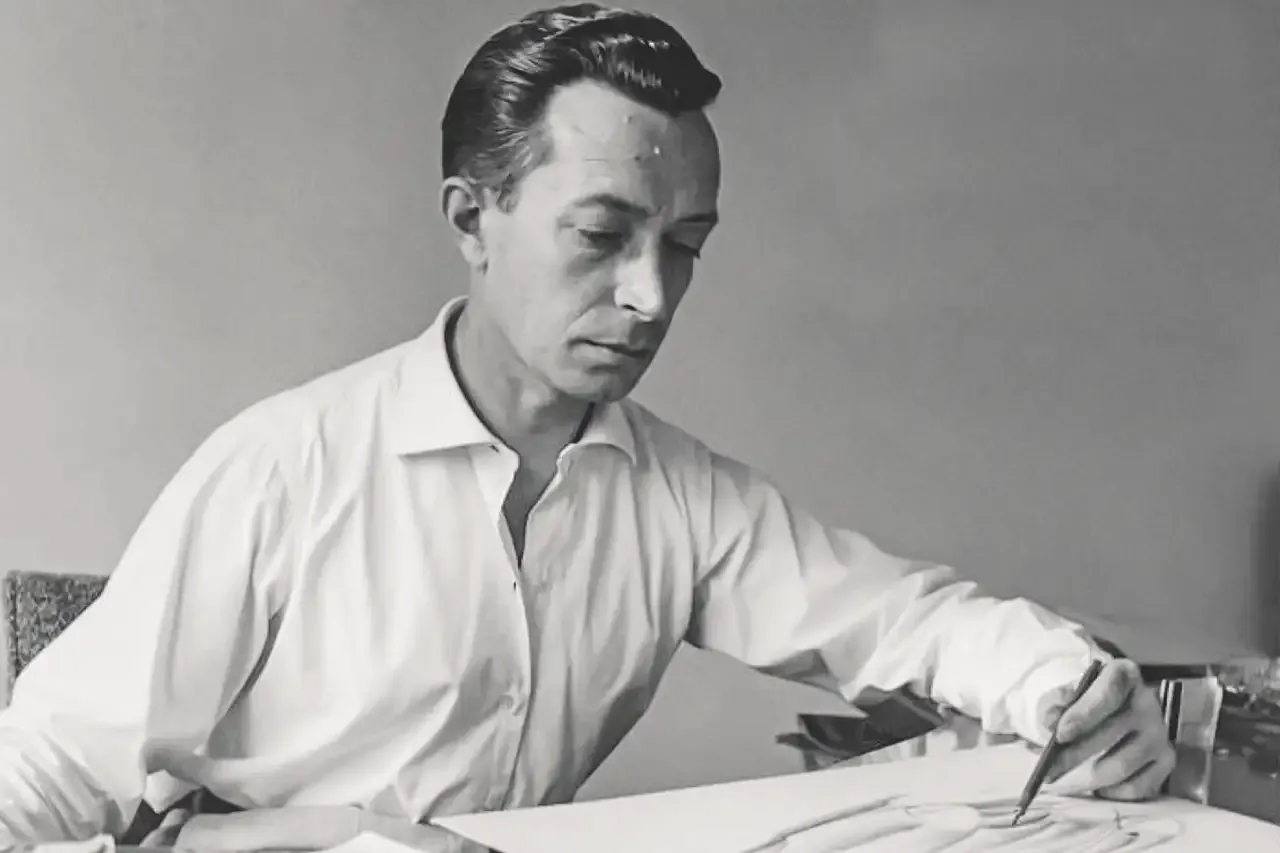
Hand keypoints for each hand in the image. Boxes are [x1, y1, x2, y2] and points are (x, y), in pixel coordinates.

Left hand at [1042, 658, 1175, 800]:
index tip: (1061, 734)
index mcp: (1123, 675)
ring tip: (1069, 779)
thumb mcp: (1063, 695)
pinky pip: (1139, 785)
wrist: (1108, 713)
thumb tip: (1051, 721)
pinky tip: (1097, 786)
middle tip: (1050, 769)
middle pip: (1113, 732)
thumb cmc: (1082, 702)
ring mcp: (1160, 732)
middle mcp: (1147, 701)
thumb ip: (1054, 704)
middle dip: (1075, 754)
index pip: (1109, 691)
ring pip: (1123, 764)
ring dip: (1091, 777)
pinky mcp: (1166, 759)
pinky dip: (1113, 791)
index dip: (1085, 714)